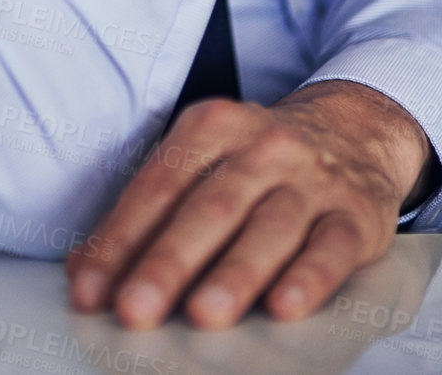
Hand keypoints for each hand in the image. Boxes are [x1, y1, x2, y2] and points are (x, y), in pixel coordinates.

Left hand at [65, 81, 432, 331]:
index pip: (157, 186)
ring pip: (269, 228)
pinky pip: (331, 248)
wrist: (355, 130)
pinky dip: (309, 278)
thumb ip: (150, 211)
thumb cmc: (260, 159)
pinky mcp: (356, 216)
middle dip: (167, 262)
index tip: (89, 289)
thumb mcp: (204, 159)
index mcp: (210, 128)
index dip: (120, 239)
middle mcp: (261, 148)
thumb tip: (85, 271)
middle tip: (134, 307)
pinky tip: (285, 305)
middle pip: (208, 208)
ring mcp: (311, 180)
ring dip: (234, 274)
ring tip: (202, 314)